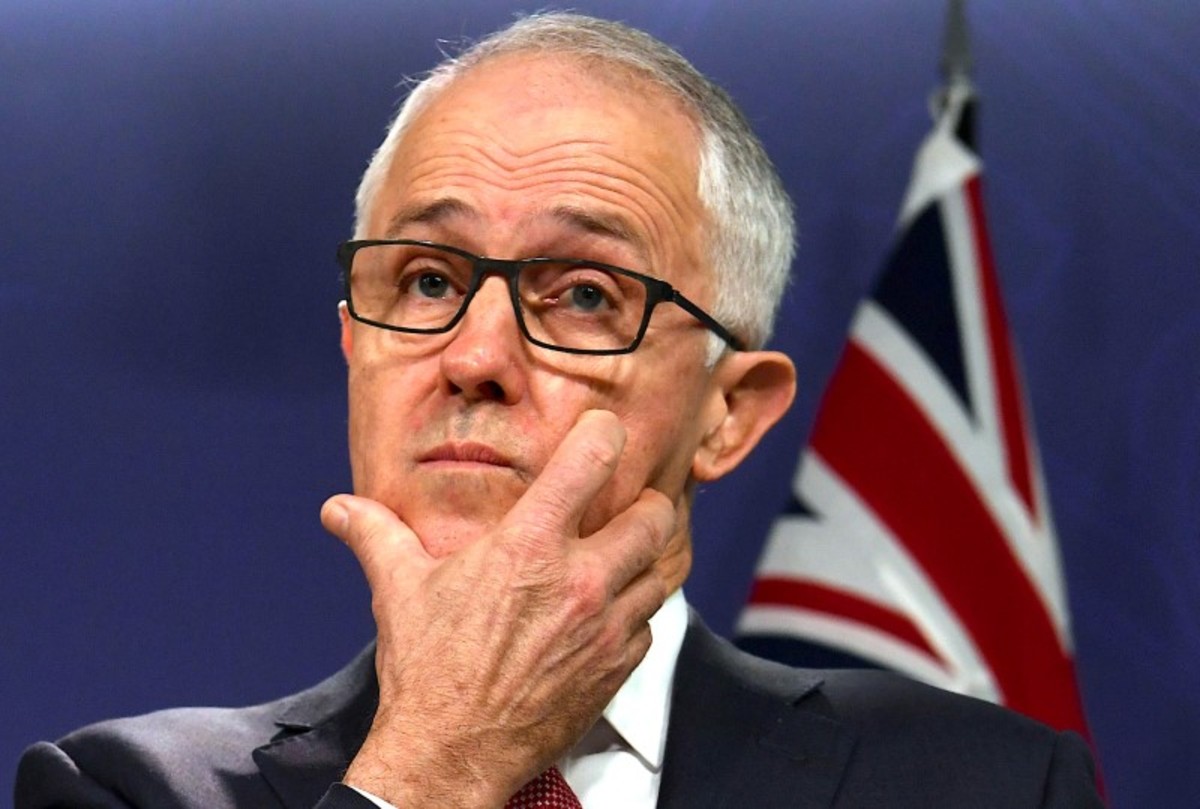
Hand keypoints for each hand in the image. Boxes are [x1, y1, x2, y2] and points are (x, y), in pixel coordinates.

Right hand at [320, 410, 674, 807]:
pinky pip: (648, 624)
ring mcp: (605, 625)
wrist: (450, 754)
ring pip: (661, 570)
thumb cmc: (427, 670)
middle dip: (648, 504)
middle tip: (628, 505)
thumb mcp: (398, 590)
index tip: (602, 433)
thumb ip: (375, 535)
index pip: (592, 460)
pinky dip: (635, 613)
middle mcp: (579, 579)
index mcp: (529, 545)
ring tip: (622, 557)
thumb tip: (338, 508)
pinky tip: (608, 613)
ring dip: (646, 560)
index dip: (605, 435)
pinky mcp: (616, 666)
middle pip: (654, 516)